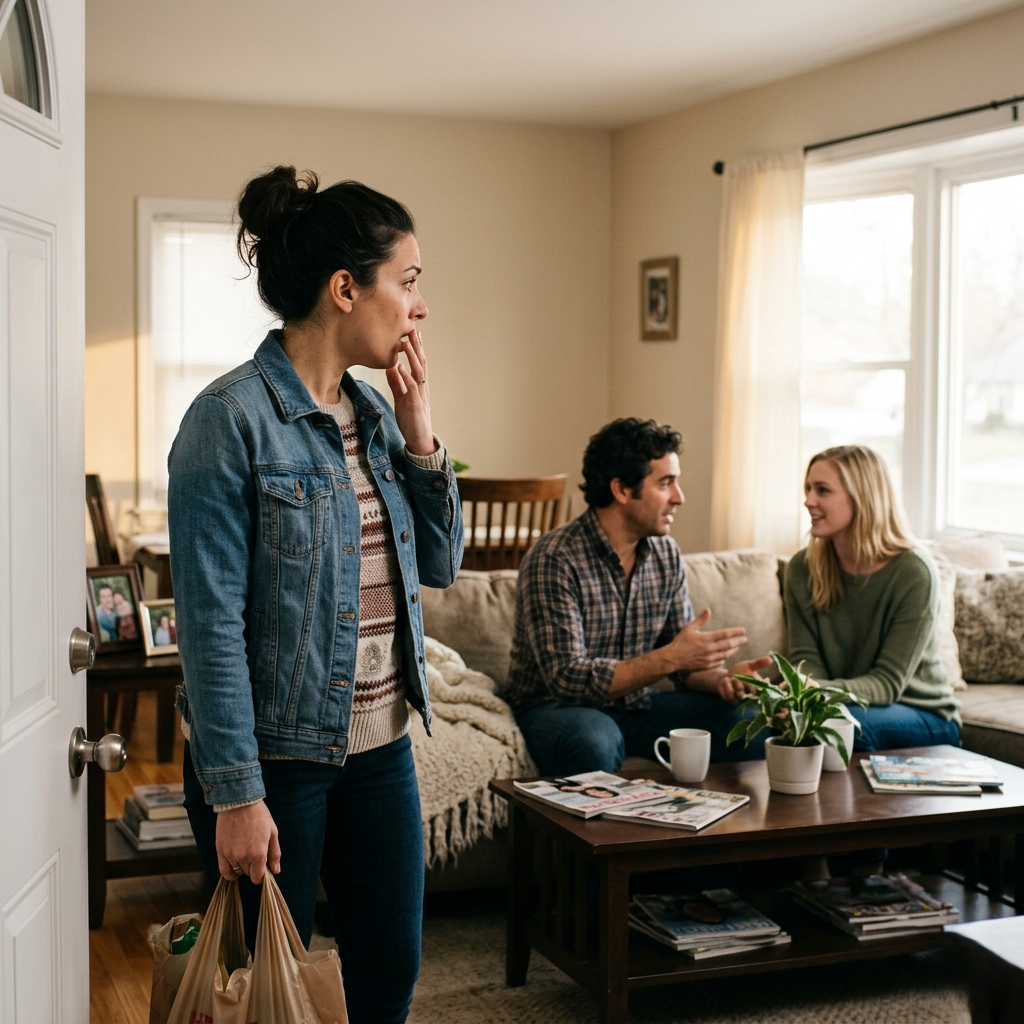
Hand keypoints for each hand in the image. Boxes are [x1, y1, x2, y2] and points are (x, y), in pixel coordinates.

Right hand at [215, 800, 280, 883]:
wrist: (239, 802)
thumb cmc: (259, 815)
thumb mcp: (272, 832)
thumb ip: (274, 854)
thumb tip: (275, 871)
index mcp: (258, 854)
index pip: (258, 877)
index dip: (262, 874)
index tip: (263, 866)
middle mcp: (243, 858)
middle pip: (248, 874)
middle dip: (253, 868)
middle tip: (255, 854)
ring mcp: (230, 855)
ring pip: (237, 872)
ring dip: (242, 867)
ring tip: (246, 852)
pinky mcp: (220, 851)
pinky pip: (224, 871)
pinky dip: (230, 872)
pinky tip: (235, 866)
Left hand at [386, 329, 435, 456]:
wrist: (418, 438)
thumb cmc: (411, 419)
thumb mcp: (401, 397)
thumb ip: (396, 382)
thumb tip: (390, 367)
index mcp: (418, 385)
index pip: (418, 362)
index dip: (416, 347)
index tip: (413, 333)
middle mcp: (421, 387)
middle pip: (420, 362)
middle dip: (417, 346)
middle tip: (413, 329)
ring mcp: (419, 395)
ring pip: (417, 371)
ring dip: (412, 356)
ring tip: (406, 342)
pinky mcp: (415, 404)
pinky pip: (410, 387)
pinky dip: (405, 376)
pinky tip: (400, 366)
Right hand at [665, 608, 746, 672]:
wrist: (673, 659)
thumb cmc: (680, 642)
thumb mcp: (689, 628)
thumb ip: (701, 620)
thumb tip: (708, 610)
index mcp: (706, 638)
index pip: (725, 634)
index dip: (736, 632)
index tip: (743, 630)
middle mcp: (710, 649)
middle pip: (729, 645)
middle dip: (739, 641)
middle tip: (745, 639)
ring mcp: (709, 659)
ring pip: (726, 654)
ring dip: (734, 650)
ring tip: (738, 646)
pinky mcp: (707, 666)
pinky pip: (720, 662)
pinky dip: (725, 658)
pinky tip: (727, 655)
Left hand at [718, 655, 773, 703]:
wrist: (726, 676)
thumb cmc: (740, 671)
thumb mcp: (749, 666)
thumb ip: (759, 664)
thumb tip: (770, 659)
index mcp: (758, 687)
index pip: (765, 689)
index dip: (763, 685)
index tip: (763, 678)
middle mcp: (751, 695)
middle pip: (752, 693)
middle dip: (746, 684)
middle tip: (738, 677)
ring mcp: (741, 699)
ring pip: (740, 695)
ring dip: (735, 686)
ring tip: (730, 678)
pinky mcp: (732, 700)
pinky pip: (730, 697)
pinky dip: (727, 688)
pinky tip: (725, 680)